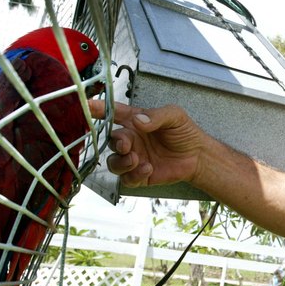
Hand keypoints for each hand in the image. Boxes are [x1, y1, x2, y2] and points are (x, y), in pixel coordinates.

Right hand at [89, 100, 204, 187]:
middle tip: (127, 145)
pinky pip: (127, 179)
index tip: (86, 106)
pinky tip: (148, 168)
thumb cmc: (185, 132)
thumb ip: (156, 116)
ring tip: (137, 159)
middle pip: (112, 141)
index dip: (98, 109)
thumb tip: (138, 121)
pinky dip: (134, 175)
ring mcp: (134, 158)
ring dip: (121, 162)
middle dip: (117, 143)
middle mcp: (131, 140)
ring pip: (114, 162)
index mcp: (135, 121)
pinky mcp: (139, 175)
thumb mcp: (175, 116)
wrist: (198, 156)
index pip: (113, 113)